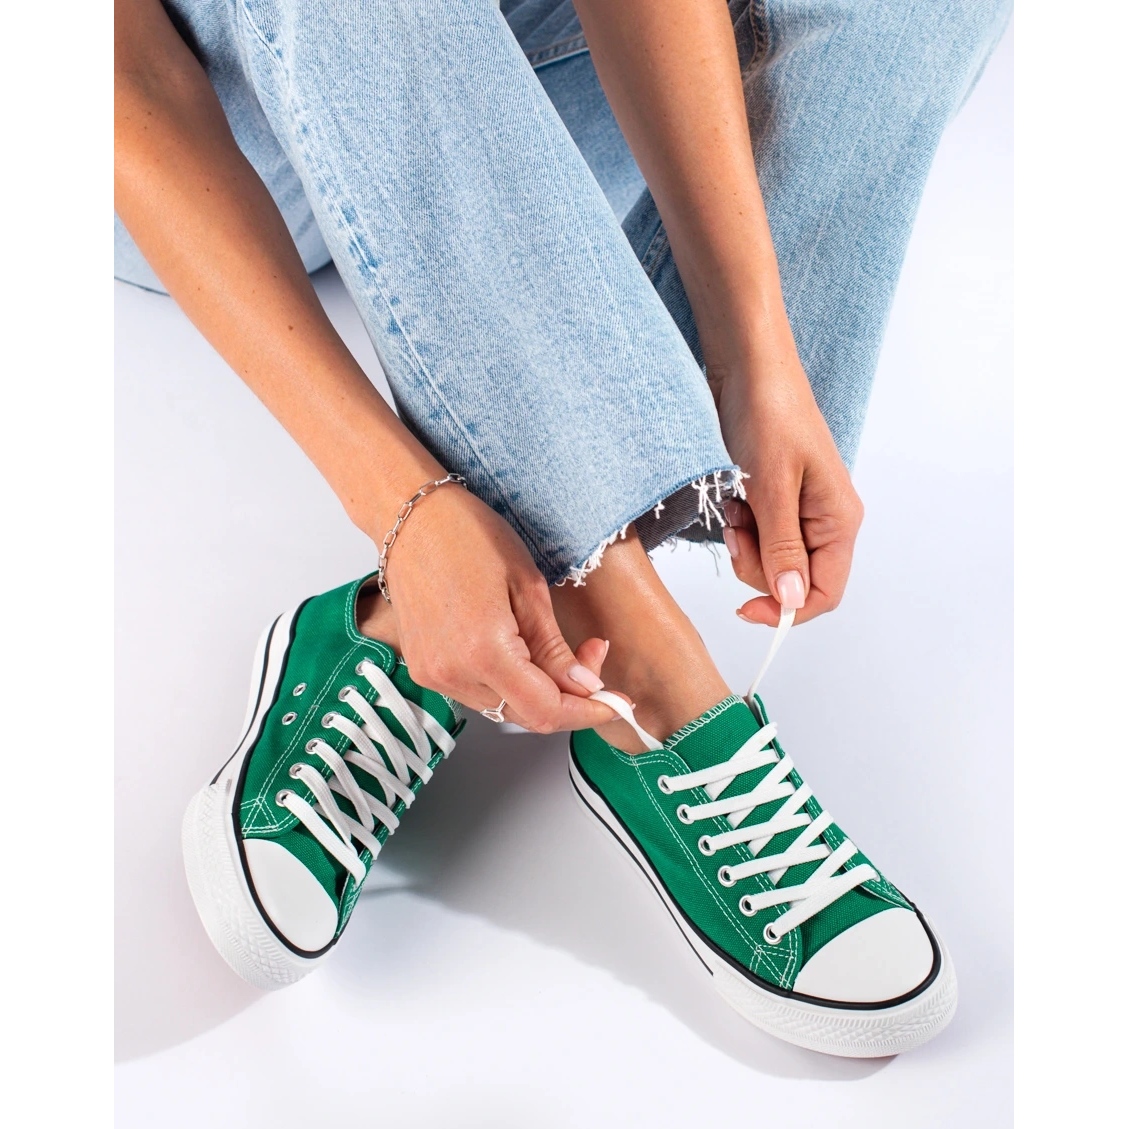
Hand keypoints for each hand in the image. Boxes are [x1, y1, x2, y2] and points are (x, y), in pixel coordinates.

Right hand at [380, 484, 617, 732]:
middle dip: (568, 696)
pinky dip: (507, 682)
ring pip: (502, 707)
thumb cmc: (468, 536)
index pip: (546, 711)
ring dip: (537, 689)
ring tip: (554, 645)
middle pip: (525, 716)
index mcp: (483, 652)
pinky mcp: (424, 669)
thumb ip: (554, 647)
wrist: (411, 520)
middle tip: (591, 656)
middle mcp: (452, 674)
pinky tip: (519, 649)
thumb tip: (583, 687)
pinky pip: (478, 692)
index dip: (587, 713)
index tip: (616, 703)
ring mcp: (434, 675)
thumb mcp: (528, 586)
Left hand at [712, 350, 863, 625]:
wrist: (748, 365)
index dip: (787, 610)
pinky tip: (734, 495)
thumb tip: (793, 602)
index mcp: (839, 520)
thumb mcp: (771, 487)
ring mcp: (800, 510)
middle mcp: (825, 520)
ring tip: (736, 504)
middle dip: (757, 566)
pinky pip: (757, 534)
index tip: (745, 609)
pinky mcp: (776, 498)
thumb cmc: (768, 413)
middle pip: (792, 581)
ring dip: (745, 543)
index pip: (825, 593)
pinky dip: (740, 523)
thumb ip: (781, 548)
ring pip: (769, 560)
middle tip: (737, 527)